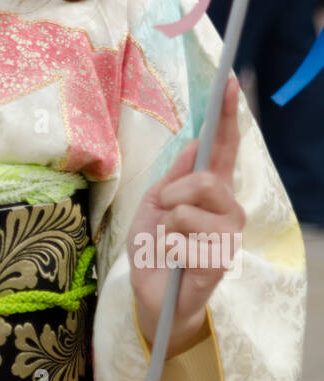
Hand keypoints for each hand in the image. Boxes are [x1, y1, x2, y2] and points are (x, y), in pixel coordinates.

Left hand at [127, 76, 244, 356]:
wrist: (151, 296)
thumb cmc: (155, 249)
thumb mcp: (155, 203)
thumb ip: (176, 174)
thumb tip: (195, 141)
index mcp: (210, 190)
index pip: (223, 148)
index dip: (227, 117)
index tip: (229, 83)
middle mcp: (227, 209)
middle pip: (206, 178)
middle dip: (175, 193)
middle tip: (165, 213)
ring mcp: (227, 236)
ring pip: (190, 208)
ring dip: (167, 224)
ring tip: (169, 242)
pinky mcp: (220, 261)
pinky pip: (185, 238)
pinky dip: (168, 247)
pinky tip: (175, 261)